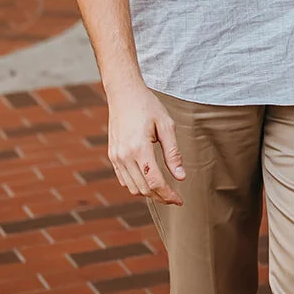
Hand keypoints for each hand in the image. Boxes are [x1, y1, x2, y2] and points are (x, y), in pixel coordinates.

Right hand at [107, 83, 185, 203]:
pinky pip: (123, 179)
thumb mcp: (166, 126)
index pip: (155, 182)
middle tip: (175, 198)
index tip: (180, 200)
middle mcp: (124, 156)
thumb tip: (181, 177)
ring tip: (164, 191)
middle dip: (161, 197)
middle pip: (143, 189)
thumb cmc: (148, 106)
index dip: (168, 195)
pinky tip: (148, 180)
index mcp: (139, 148)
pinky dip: (136, 185)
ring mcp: (116, 156)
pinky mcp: (112, 155)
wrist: (123, 93)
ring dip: (148, 193)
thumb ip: (173, 153)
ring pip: (132, 188)